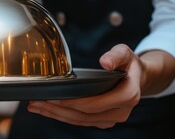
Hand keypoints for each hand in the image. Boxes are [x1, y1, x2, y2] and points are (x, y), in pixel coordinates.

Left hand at [27, 44, 142, 127]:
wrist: (137, 76)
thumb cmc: (128, 64)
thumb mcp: (125, 53)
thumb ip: (115, 55)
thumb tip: (105, 62)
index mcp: (128, 95)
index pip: (95, 104)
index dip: (72, 103)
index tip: (53, 98)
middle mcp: (121, 112)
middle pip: (84, 115)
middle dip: (58, 110)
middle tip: (37, 102)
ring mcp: (112, 119)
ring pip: (80, 121)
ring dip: (56, 115)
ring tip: (37, 106)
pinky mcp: (103, 121)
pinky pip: (81, 121)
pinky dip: (63, 116)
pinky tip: (48, 110)